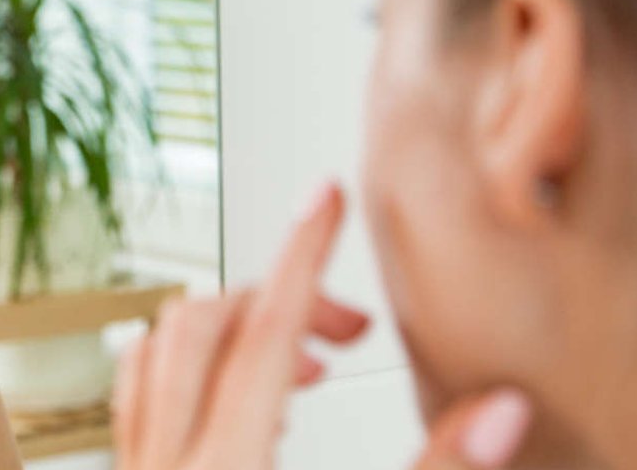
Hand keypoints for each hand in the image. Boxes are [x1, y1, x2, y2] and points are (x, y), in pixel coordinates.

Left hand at [111, 184, 532, 469]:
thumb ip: (433, 468)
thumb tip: (500, 410)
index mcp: (228, 467)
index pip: (265, 332)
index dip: (302, 254)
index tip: (326, 195)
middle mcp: (167, 462)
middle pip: (203, 327)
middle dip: (277, 299)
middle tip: (346, 326)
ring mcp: (135, 468)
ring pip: (157, 351)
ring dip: (228, 329)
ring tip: (300, 362)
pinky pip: (136, 392)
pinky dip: (182, 364)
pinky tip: (233, 391)